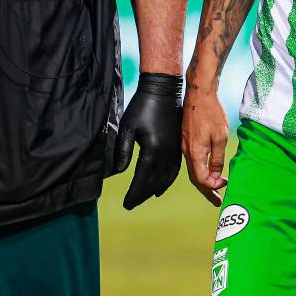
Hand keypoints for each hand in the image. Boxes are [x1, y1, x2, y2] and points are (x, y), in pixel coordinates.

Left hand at [112, 72, 183, 209]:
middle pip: (156, 181)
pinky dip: (168, 179)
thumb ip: (122, 152)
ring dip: (157, 189)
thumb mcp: (127, 129)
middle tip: (132, 204)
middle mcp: (167, 152)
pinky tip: (162, 184)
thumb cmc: (142, 107)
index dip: (134, 193)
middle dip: (144, 194)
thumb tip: (116, 172)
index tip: (126, 204)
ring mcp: (175, 148)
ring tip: (146, 197)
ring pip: (168, 177)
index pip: (143, 179)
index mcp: (153, 149)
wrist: (164, 90)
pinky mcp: (179, 143)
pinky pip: (175, 168)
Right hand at [182, 79, 229, 205]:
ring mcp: (184, 145)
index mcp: (194, 153)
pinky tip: (207, 170)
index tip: (225, 185)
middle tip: (217, 201)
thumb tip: (215, 176)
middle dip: (206, 190)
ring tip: (214, 189)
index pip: (201, 179)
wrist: (199, 93)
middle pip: (195, 178)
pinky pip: (192, 160)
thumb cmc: (211, 113)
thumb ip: (217, 158)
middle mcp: (186, 151)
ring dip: (203, 181)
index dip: (212, 186)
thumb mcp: (220, 137)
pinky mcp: (186, 138)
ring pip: (193, 169)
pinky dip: (200, 169)